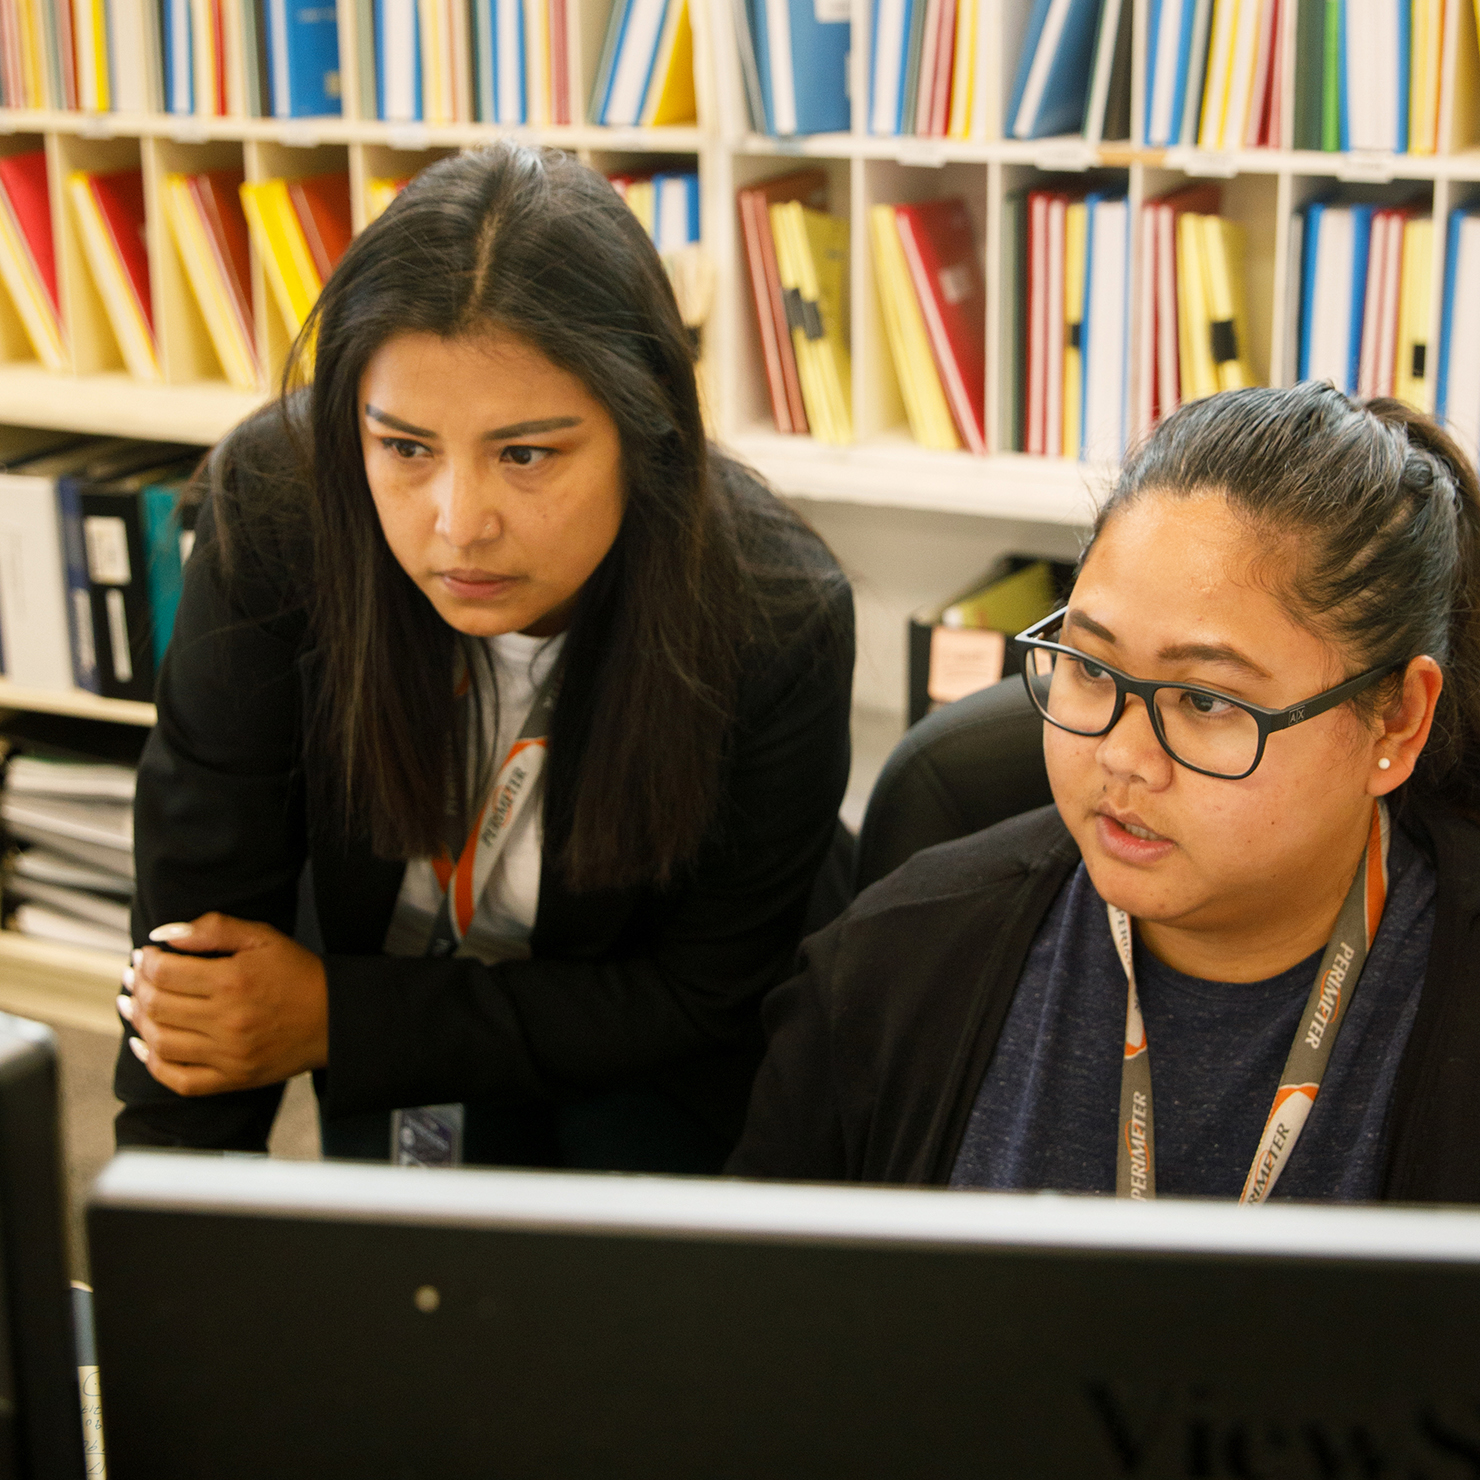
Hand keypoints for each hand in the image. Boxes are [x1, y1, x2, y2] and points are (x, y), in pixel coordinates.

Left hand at [118, 913, 328, 1096]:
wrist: (334, 1018)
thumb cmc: (298, 973)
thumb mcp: (263, 937)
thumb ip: (214, 928)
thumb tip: (163, 935)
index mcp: (233, 981)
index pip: (165, 972)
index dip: (147, 962)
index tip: (145, 956)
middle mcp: (228, 1020)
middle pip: (157, 1006)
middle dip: (138, 987)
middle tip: (133, 977)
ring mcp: (228, 1054)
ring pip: (161, 1041)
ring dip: (138, 1022)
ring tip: (133, 1004)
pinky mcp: (232, 1078)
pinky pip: (179, 1079)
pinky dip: (153, 1064)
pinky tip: (144, 1045)